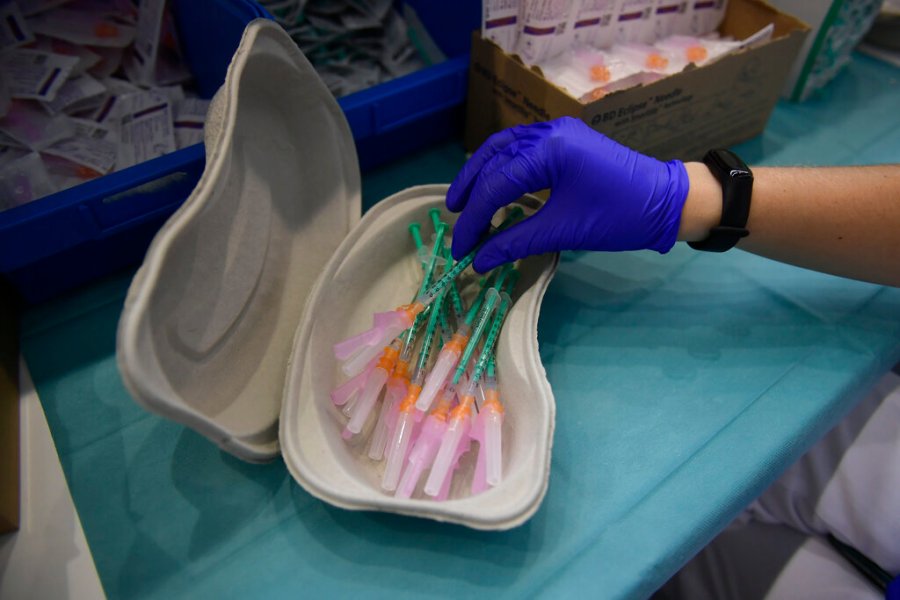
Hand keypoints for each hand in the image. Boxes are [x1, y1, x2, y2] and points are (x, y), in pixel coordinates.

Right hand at [446, 117, 689, 271]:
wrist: (668, 202)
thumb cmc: (620, 216)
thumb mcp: (564, 231)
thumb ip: (515, 241)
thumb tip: (479, 260)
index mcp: (549, 149)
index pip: (495, 183)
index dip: (473, 218)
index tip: (461, 248)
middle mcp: (548, 132)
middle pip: (493, 158)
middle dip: (471, 192)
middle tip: (456, 222)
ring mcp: (558, 132)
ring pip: (504, 148)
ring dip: (482, 174)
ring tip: (466, 202)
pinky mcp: (566, 140)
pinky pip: (522, 148)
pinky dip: (502, 167)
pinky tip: (494, 186)